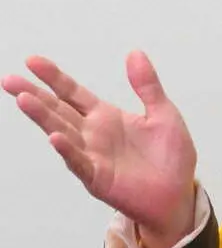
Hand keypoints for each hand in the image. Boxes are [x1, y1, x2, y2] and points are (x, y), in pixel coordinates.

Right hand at [2, 52, 196, 247]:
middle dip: (34, 95)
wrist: (178, 194)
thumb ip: (148, 86)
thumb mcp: (163, 114)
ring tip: (24, 100)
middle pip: (57, 110)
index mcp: (105, 116)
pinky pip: (80, 163)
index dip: (54, 77)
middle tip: (9, 80)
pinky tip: (55, 138)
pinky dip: (68, 151)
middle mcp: (92, 135)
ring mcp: (92, 156)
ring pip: (62, 133)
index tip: (32, 60)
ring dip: (43, 118)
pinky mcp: (99, 178)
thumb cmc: (170, 157)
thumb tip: (135, 53)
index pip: (72, 93)